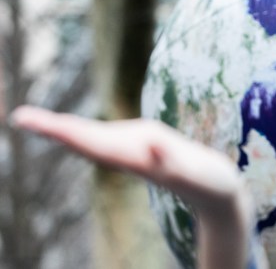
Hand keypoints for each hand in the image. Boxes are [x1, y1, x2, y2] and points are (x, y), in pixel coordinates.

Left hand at [9, 105, 254, 268]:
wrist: (218, 195)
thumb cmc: (210, 183)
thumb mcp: (194, 169)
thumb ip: (172, 157)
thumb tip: (151, 146)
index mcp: (132, 158)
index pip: (88, 140)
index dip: (60, 129)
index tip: (30, 121)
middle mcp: (128, 156)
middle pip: (82, 140)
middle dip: (53, 128)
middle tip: (19, 117)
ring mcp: (134, 154)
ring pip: (91, 141)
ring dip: (65, 130)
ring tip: (37, 121)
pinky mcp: (144, 150)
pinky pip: (107, 140)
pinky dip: (86, 132)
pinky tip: (78, 130)